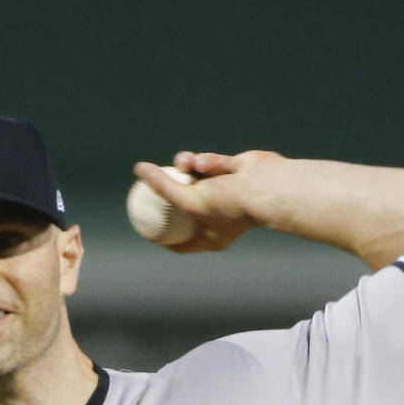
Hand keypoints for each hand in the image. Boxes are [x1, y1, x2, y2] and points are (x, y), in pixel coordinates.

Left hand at [131, 150, 282, 253]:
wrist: (264, 187)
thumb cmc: (228, 204)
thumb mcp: (187, 199)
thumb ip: (162, 186)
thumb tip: (138, 170)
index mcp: (210, 237)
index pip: (181, 243)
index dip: (162, 238)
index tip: (145, 228)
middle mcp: (218, 219)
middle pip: (185, 208)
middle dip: (170, 194)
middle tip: (153, 184)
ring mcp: (226, 195)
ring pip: (195, 179)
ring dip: (187, 167)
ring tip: (185, 162)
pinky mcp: (233, 173)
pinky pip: (210, 164)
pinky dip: (207, 161)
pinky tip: (205, 161)